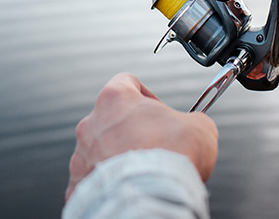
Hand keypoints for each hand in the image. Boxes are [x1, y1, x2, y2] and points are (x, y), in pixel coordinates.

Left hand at [65, 73, 217, 201]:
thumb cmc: (170, 158)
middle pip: (111, 119)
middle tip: (153, 146)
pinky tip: (126, 187)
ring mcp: (82, 154)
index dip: (146, 96)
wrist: (152, 195)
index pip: (126, 83)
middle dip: (132, 131)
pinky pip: (92, 179)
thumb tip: (193, 127)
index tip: (159, 112)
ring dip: (117, 157)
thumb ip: (192, 119)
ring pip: (100, 149)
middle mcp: (92, 123)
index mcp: (115, 99)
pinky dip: (107, 183)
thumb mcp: (200, 126)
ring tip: (141, 171)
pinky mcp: (78, 183)